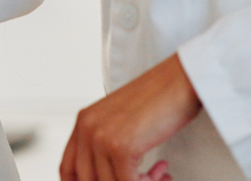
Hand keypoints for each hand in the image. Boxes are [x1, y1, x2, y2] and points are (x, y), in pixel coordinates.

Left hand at [61, 55, 199, 180]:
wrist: (182, 78)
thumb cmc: (160, 98)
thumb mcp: (121, 119)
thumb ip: (106, 142)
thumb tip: (106, 176)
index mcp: (83, 121)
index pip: (67, 168)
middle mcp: (87, 129)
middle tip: (148, 179)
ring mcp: (101, 137)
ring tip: (160, 175)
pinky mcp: (120, 147)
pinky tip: (163, 169)